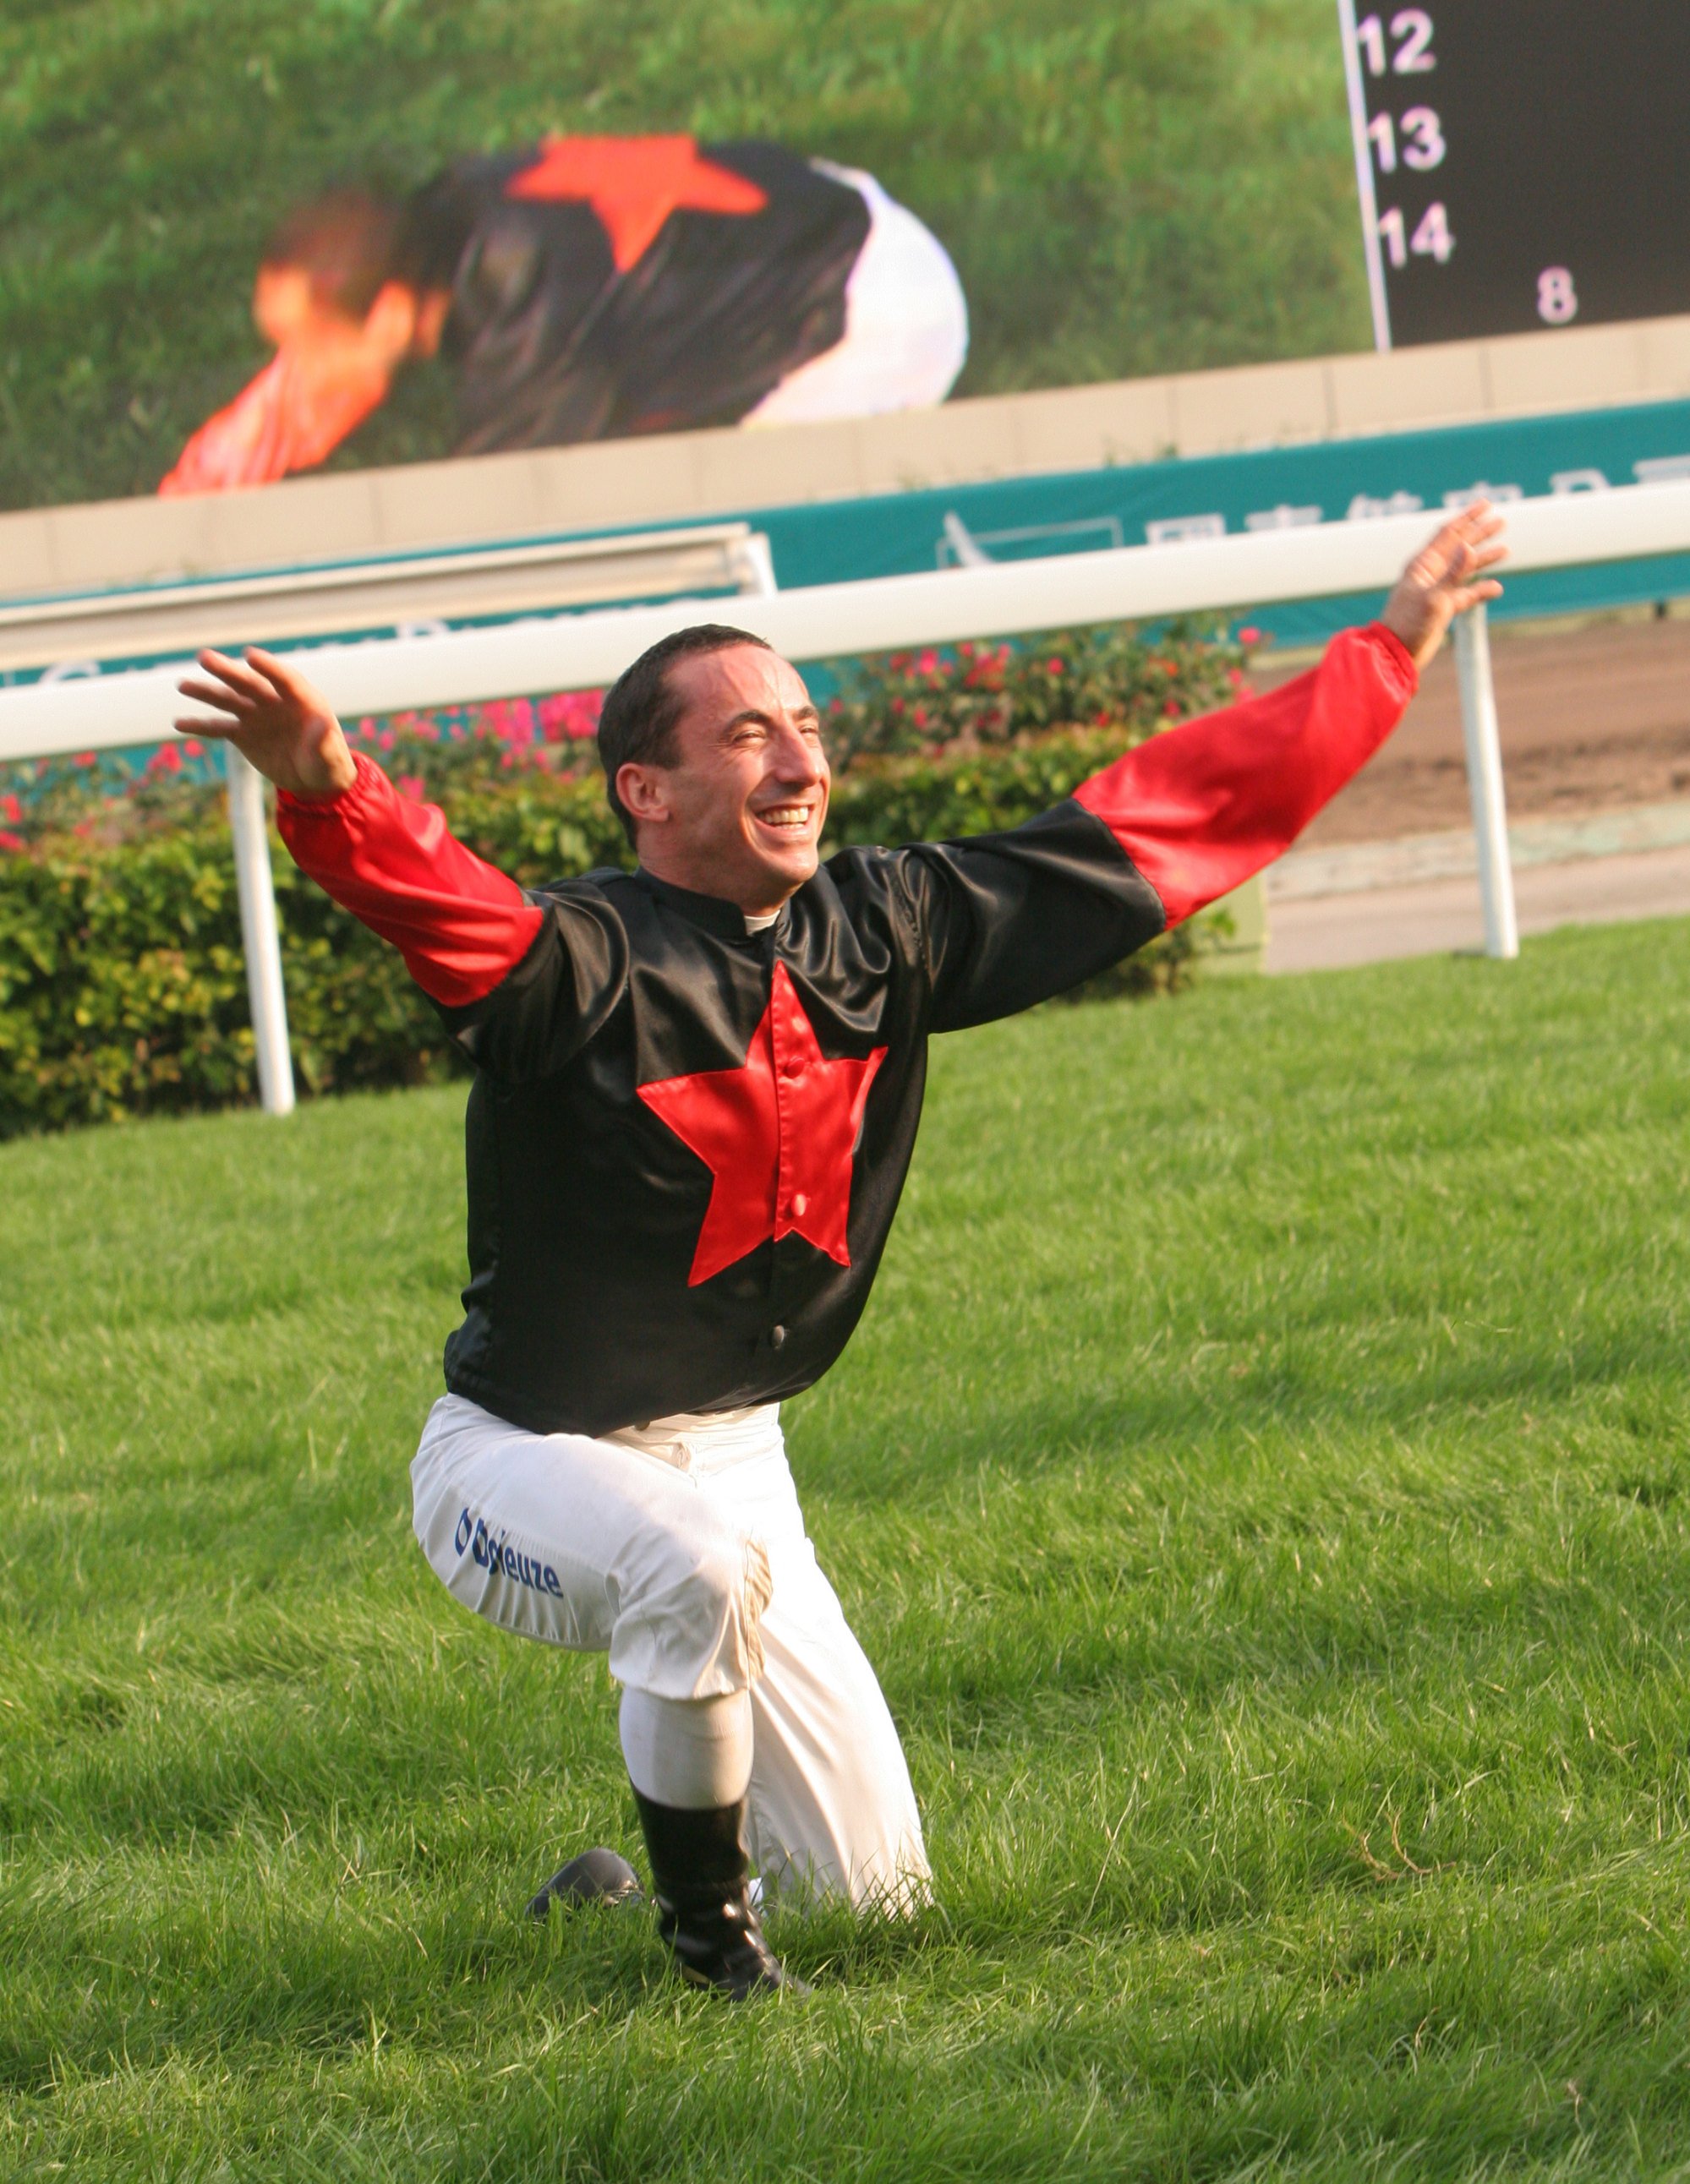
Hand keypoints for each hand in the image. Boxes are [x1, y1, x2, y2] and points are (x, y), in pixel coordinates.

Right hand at [174, 646, 356, 798]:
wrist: (315, 780)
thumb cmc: (328, 764)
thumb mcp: (331, 758)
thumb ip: (327, 743)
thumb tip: (323, 728)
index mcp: (302, 701)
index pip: (285, 679)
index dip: (269, 667)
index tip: (250, 656)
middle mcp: (275, 702)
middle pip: (249, 683)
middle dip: (228, 671)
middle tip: (204, 658)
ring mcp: (257, 716)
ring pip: (229, 700)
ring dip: (207, 692)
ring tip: (183, 685)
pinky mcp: (243, 734)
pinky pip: (219, 728)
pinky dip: (200, 726)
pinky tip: (179, 724)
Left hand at [1379, 501, 1508, 671]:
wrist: (1397, 654)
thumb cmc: (1409, 624)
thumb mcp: (1433, 597)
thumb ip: (1453, 573)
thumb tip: (1468, 547)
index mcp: (1423, 564)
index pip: (1448, 533)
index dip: (1468, 517)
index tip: (1486, 505)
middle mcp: (1430, 573)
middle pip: (1459, 546)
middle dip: (1480, 534)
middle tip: (1501, 522)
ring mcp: (1436, 590)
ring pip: (1465, 570)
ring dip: (1484, 559)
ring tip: (1505, 550)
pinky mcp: (1443, 608)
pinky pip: (1466, 594)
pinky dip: (1481, 590)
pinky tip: (1496, 587)